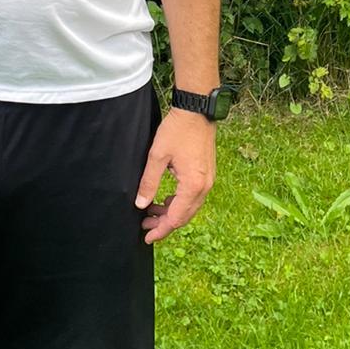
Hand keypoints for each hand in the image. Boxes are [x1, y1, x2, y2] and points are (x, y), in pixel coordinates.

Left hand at [135, 108, 215, 244]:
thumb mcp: (157, 156)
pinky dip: (179, 203)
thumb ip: (149, 182)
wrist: (197, 110)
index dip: (161, 230)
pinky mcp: (207, 174)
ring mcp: (208, 181)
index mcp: (193, 185)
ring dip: (171, 213)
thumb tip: (141, 204)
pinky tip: (165, 200)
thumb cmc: (177, 130)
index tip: (147, 237)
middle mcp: (204, 187)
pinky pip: (193, 197)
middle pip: (184, 216)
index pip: (176, 218)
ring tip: (150, 213)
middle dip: (164, 224)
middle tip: (144, 226)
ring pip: (189, 207)